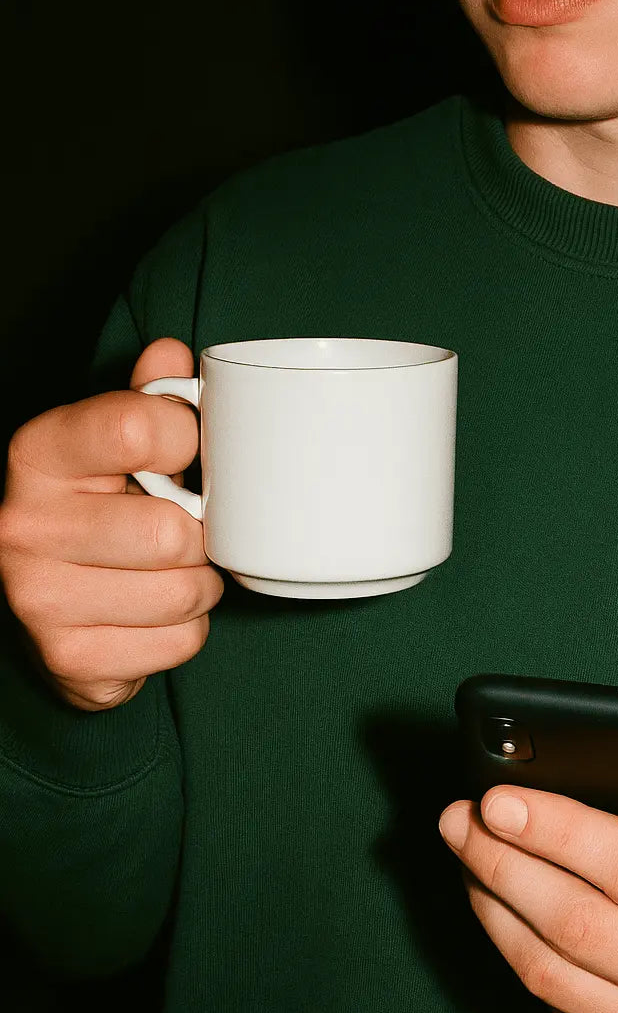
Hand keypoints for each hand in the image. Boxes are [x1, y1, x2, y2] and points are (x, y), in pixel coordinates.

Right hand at [0, 338, 223, 711]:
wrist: (55, 606)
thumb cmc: (97, 509)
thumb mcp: (111, 445)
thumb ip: (146, 399)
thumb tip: (173, 353)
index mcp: (39, 454)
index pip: (140, 430)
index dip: (187, 441)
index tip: (184, 454)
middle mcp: (24, 524)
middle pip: (170, 533)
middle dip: (198, 537)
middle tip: (184, 533)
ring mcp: (40, 598)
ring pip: (183, 593)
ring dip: (198, 587)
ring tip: (172, 573)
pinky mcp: (70, 658)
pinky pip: (180, 642)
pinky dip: (185, 631)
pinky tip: (154, 615)